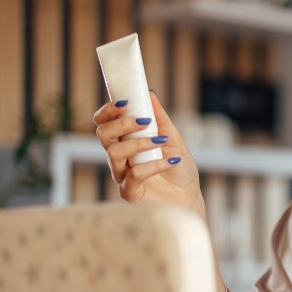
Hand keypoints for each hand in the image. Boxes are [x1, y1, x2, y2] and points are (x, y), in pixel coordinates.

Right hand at [92, 92, 204, 220]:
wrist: (189, 198)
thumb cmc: (179, 170)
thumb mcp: (173, 139)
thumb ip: (159, 118)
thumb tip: (149, 93)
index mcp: (124, 143)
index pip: (104, 123)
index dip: (108, 111)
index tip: (125, 101)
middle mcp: (119, 158)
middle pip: (102, 135)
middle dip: (121, 123)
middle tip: (142, 122)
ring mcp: (122, 175)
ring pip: (114, 153)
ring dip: (138, 143)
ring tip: (160, 141)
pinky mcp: (130, 192)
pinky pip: (134, 174)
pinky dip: (154, 165)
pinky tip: (171, 161)